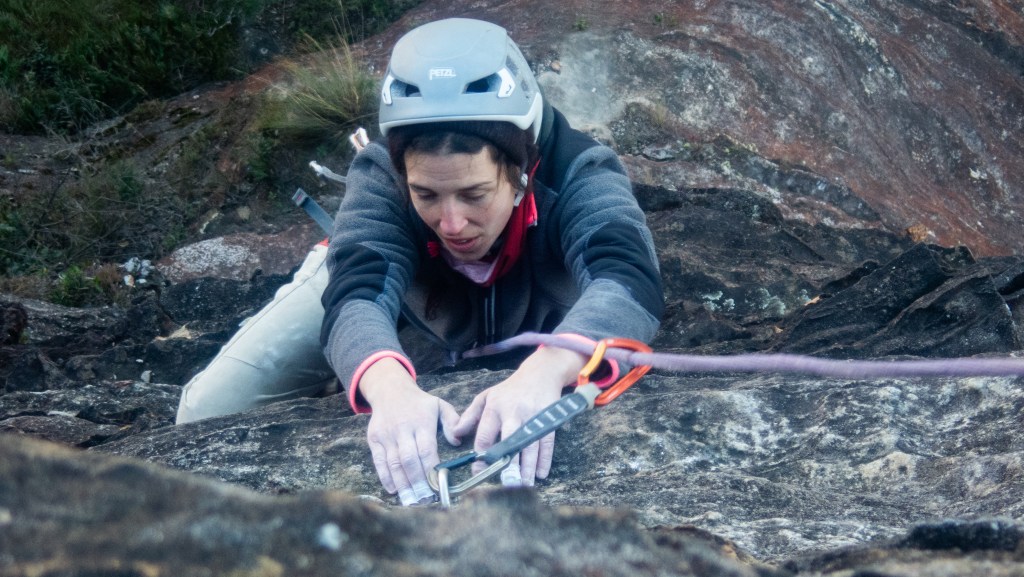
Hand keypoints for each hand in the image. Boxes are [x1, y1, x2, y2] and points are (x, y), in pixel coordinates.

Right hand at [359, 358, 460, 504]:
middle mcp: (403, 429)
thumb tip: (458, 441)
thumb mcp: (439, 405)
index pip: (426, 449)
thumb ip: (452, 421)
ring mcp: (387, 435)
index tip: (438, 485)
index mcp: (421, 422)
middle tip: (425, 500)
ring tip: (411, 501)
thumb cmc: (419, 403)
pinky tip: (393, 490)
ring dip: (402, 484)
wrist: (389, 390)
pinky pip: (379, 461)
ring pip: (394, 464)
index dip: (431, 469)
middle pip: (409, 460)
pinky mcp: (374, 439)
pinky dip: (385, 477)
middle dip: (417, 482)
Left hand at [453, 346, 586, 485]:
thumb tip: (455, 434)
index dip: (481, 455)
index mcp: (494, 408)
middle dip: (509, 462)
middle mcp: (513, 413)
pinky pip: (546, 442)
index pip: (485, 435)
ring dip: (527, 467)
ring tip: (523, 484)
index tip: (478, 472)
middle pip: (510, 441)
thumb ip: (470, 416)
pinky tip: (541, 474)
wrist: (540, 374)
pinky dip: (544, 459)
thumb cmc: (510, 390)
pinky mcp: (548, 419)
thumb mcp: (487, 397)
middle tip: (505, 482)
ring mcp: (532, 416)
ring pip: (530, 445)